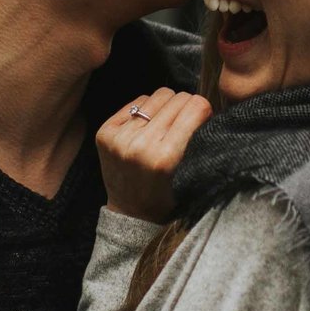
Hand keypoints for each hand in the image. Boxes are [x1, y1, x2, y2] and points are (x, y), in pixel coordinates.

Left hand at [96, 87, 212, 222]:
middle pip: (178, 98)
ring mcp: (120, 138)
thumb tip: (204, 104)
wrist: (130, 214)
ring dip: (165, 108)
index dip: (203, 110)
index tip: (202, 119)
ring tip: (164, 126)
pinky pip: (137, 101)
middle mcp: (140, 145)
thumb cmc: (167, 197)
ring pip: (157, 96)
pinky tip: (146, 128)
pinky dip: (145, 111)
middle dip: (186, 108)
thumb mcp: (191, 175)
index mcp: (166, 157)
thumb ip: (199, 140)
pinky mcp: (106, 132)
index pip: (196, 106)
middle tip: (184, 125)